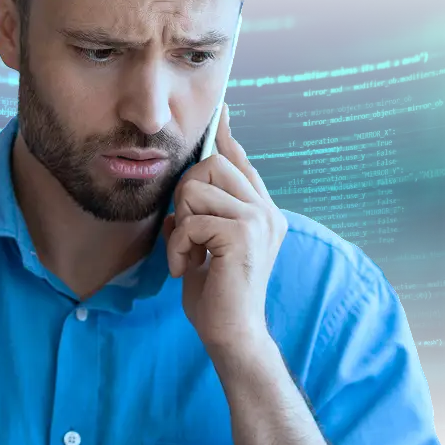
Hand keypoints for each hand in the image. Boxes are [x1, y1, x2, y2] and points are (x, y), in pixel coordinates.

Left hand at [163, 104, 287, 352]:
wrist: (231, 333)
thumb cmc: (215, 295)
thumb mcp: (205, 246)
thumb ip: (201, 216)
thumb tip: (186, 186)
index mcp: (262, 212)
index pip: (242, 162)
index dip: (227, 137)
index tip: (221, 110)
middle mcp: (266, 211)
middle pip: (213, 164)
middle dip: (186, 196)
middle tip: (187, 235)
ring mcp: (259, 219)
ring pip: (197, 187)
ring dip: (181, 225)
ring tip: (188, 255)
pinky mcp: (244, 233)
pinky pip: (191, 219)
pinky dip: (178, 246)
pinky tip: (185, 268)